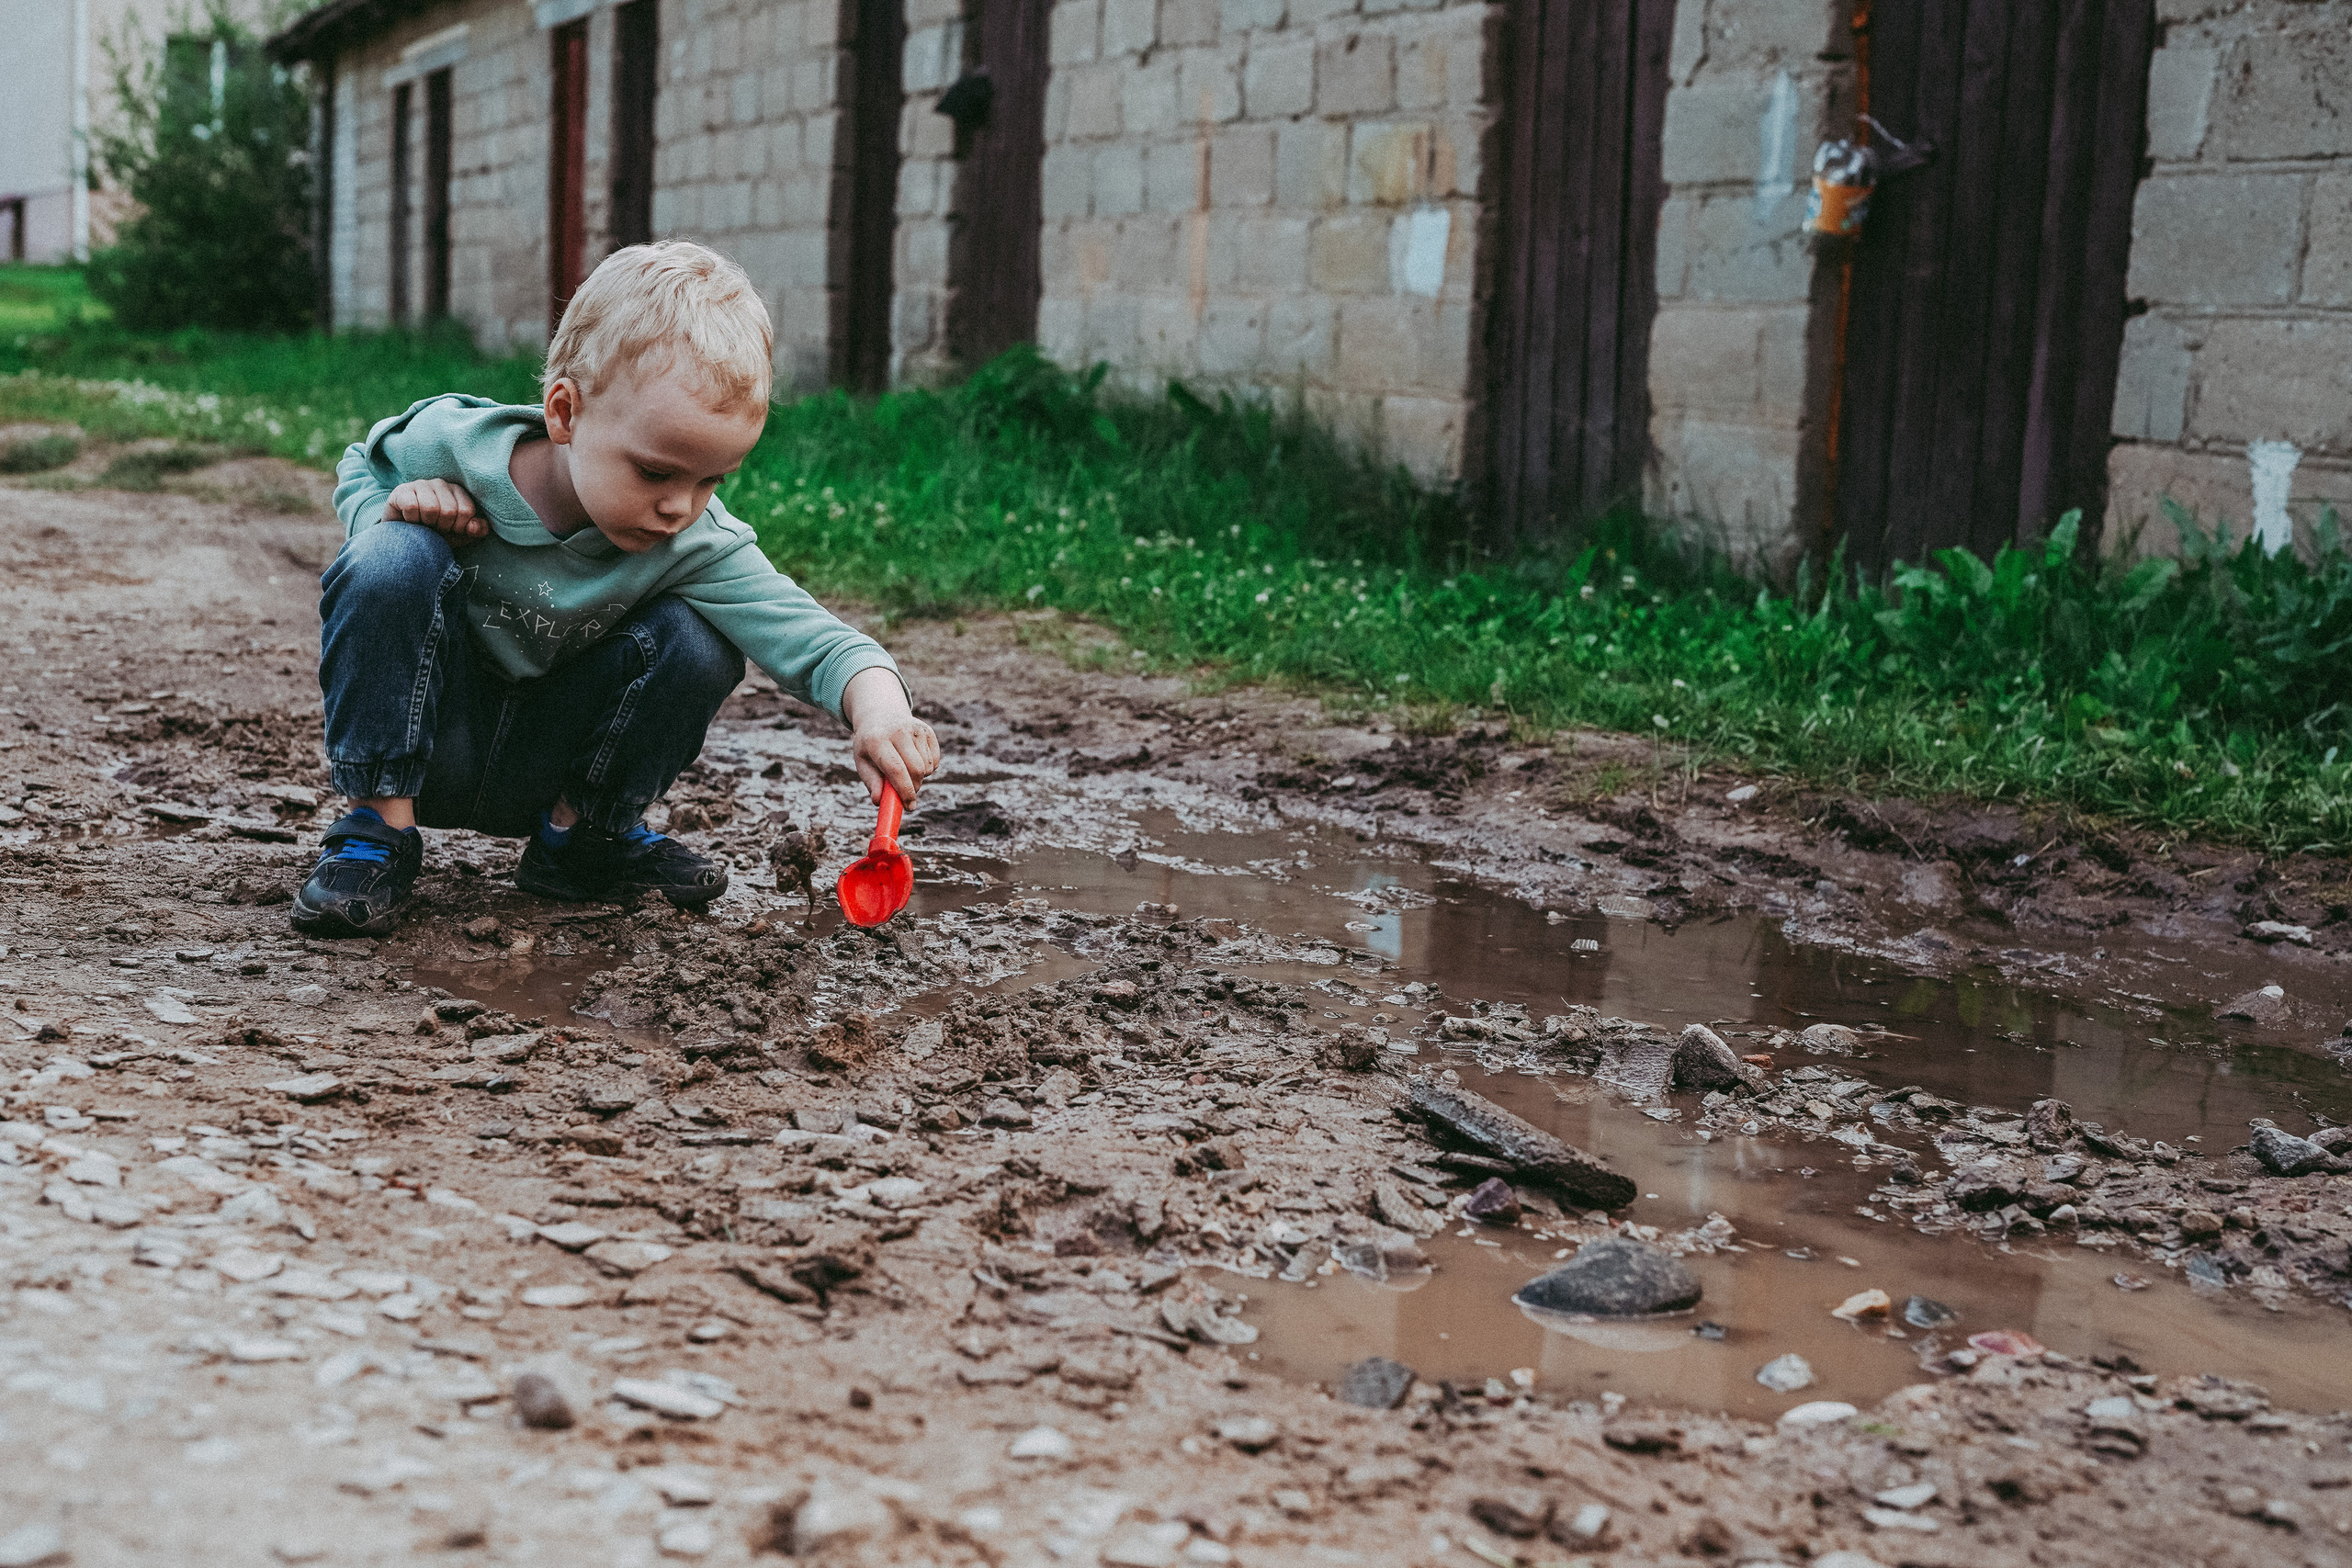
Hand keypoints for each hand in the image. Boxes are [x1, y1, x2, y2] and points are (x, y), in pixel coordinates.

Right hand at [386, 478, 486, 540]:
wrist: (405, 537)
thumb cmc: (436, 533)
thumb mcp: (460, 534)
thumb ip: (476, 530)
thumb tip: (476, 527)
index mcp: (458, 491)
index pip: (467, 511)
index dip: (459, 527)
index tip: (450, 529)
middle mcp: (440, 483)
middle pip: (449, 511)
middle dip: (442, 527)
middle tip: (434, 527)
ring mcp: (421, 484)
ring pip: (431, 508)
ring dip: (426, 523)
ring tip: (423, 523)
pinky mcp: (402, 490)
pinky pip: (412, 507)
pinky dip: (411, 519)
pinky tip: (409, 519)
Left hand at [841, 667, 939, 806]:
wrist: (880, 714)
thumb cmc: (870, 745)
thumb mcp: (863, 761)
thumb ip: (872, 782)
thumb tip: (879, 802)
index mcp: (877, 740)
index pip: (896, 769)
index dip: (905, 791)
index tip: (908, 806)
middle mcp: (898, 732)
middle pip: (916, 770)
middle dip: (913, 788)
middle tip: (906, 794)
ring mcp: (915, 729)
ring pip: (927, 767)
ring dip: (919, 777)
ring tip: (905, 770)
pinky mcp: (927, 731)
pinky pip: (935, 761)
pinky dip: (928, 768)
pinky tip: (914, 759)